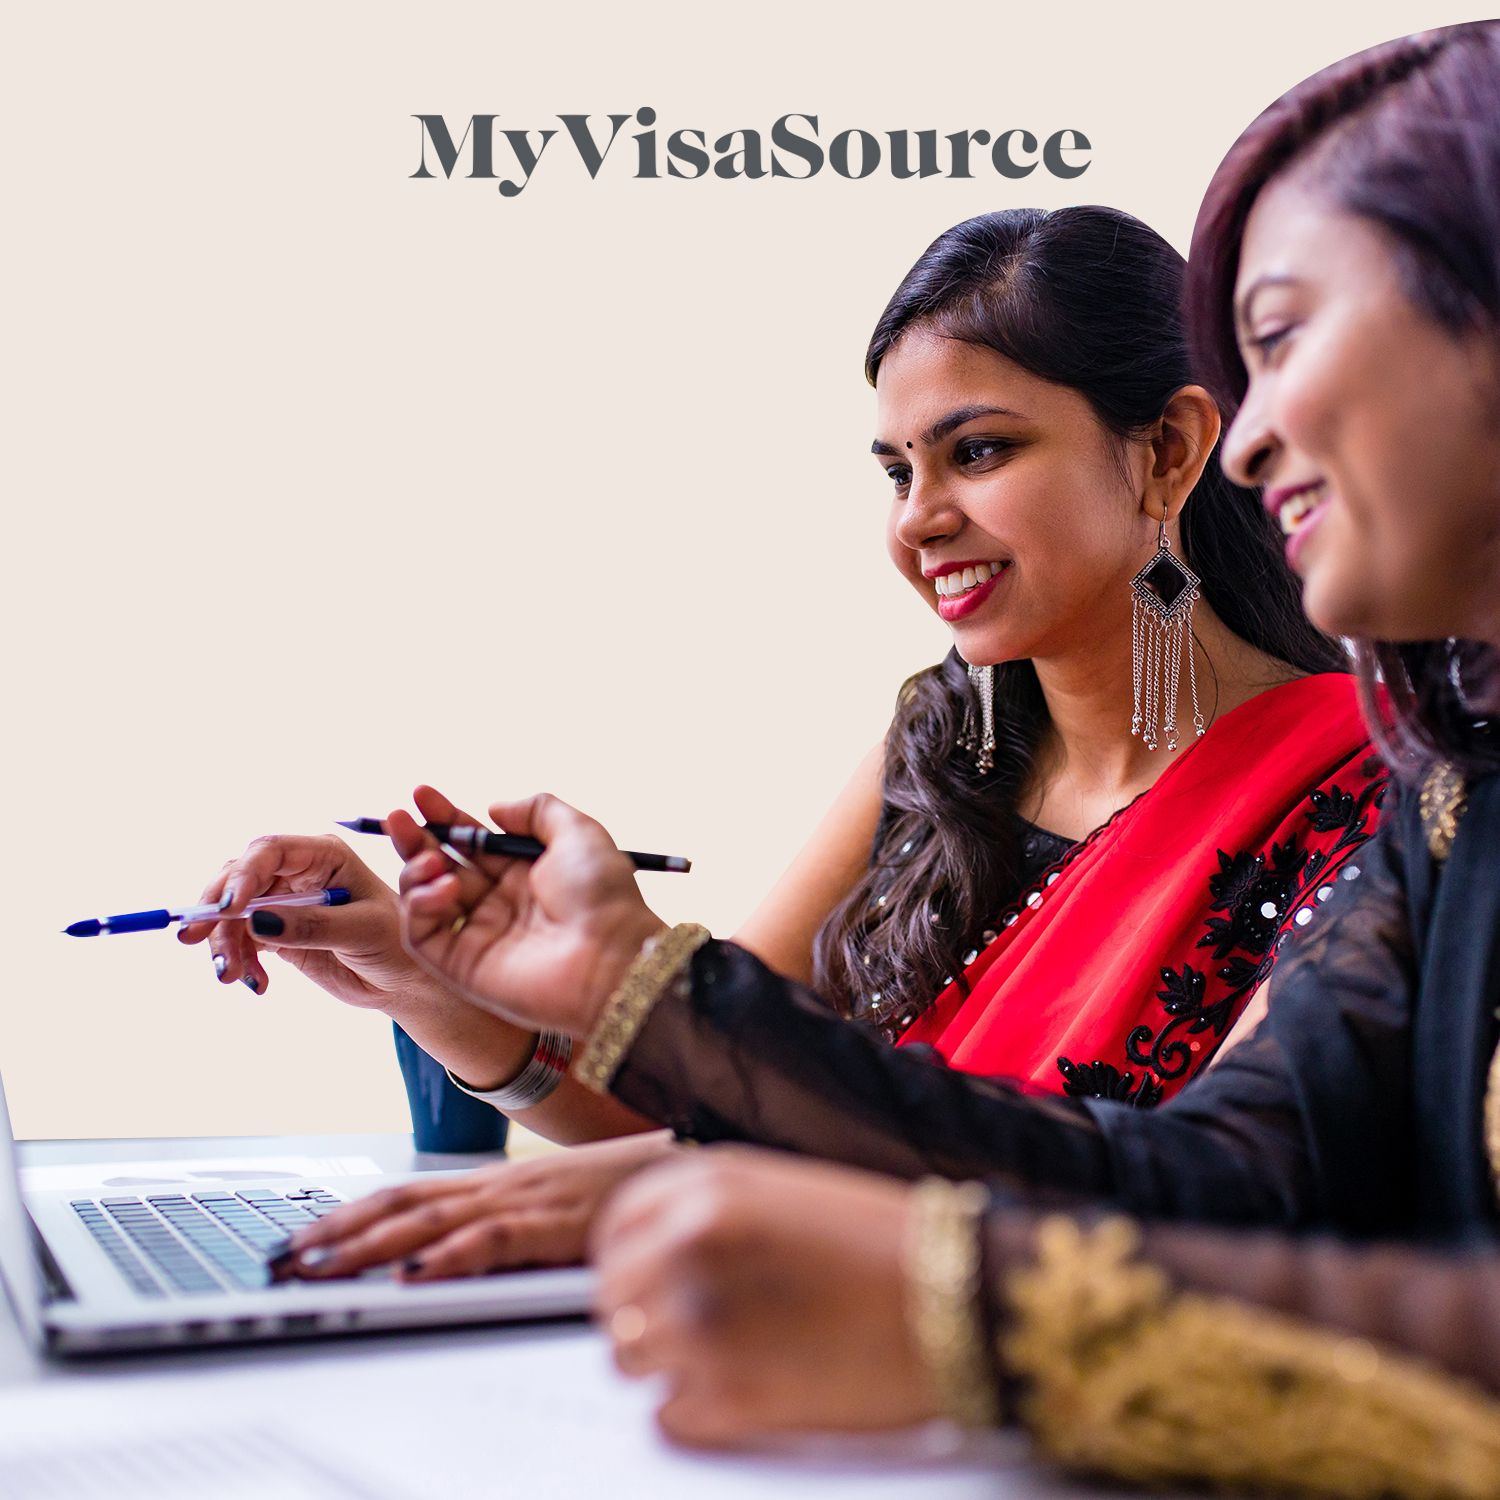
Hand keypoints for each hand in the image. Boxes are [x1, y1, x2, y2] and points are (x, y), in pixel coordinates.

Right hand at [178, 786, 483, 1010]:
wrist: (405, 981)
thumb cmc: (398, 944)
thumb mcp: (363, 932)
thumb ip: (312, 925)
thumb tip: (256, 921)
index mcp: (324, 855)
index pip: (270, 851)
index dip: (243, 875)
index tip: (226, 909)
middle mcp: (299, 872)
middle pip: (238, 878)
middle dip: (216, 909)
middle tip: (196, 940)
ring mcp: (284, 901)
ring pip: (231, 912)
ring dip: (222, 942)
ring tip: (231, 976)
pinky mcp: (277, 932)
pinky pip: (240, 939)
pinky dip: (238, 960)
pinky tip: (256, 983)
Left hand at [271, 1131, 675, 1280]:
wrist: (695, 1166)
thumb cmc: (634, 1193)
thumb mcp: (562, 1212)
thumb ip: (512, 1230)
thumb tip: (456, 1262)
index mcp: (500, 1181)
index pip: (408, 1193)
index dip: (348, 1215)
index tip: (300, 1238)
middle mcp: (502, 1183)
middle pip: (402, 1205)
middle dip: (335, 1234)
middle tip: (281, 1260)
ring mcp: (527, 1199)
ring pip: (430, 1220)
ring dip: (367, 1246)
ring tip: (318, 1267)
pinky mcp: (557, 1223)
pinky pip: (493, 1241)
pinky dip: (449, 1259)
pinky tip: (415, 1277)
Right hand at [392, 791, 667, 1037]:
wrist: (611, 959)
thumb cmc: (602, 895)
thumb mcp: (578, 832)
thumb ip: (535, 810)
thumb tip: (494, 808)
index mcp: (526, 874)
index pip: (472, 842)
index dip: (446, 817)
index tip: (422, 793)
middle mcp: (500, 904)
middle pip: (442, 866)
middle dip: (416, 839)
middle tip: (399, 816)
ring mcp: (480, 936)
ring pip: (425, 899)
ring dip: (415, 871)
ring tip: (431, 859)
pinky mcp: (463, 968)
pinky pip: (423, 935)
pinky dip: (420, 906)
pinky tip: (443, 887)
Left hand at [591, 1148, 938, 1446]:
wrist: (961, 1297)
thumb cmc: (885, 1243)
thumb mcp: (783, 1189)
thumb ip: (708, 1211)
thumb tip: (651, 1252)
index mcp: (707, 1185)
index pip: (613, 1227)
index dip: (629, 1256)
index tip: (649, 1276)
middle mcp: (691, 1243)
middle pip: (613, 1294)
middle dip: (645, 1313)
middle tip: (692, 1326)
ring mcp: (703, 1320)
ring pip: (628, 1356)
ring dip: (665, 1363)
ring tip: (726, 1355)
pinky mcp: (729, 1395)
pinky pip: (668, 1414)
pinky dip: (697, 1410)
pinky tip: (746, 1387)